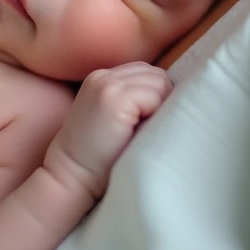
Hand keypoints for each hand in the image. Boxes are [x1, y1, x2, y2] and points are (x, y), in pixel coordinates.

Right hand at [44, 62, 172, 198]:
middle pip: (156, 74)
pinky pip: (155, 95)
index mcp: (102, 78)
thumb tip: (177, 93)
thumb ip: (135, 98)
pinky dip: (155, 113)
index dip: (155, 96)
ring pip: (159, 82)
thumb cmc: (100, 158)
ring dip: (159, 107)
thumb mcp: (116, 118)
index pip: (146, 72)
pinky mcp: (114, 97)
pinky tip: (138, 132)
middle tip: (147, 128)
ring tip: (141, 131)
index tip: (147, 121)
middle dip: (160, 99)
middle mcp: (103, 75)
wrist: (72, 178)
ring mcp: (107, 84)